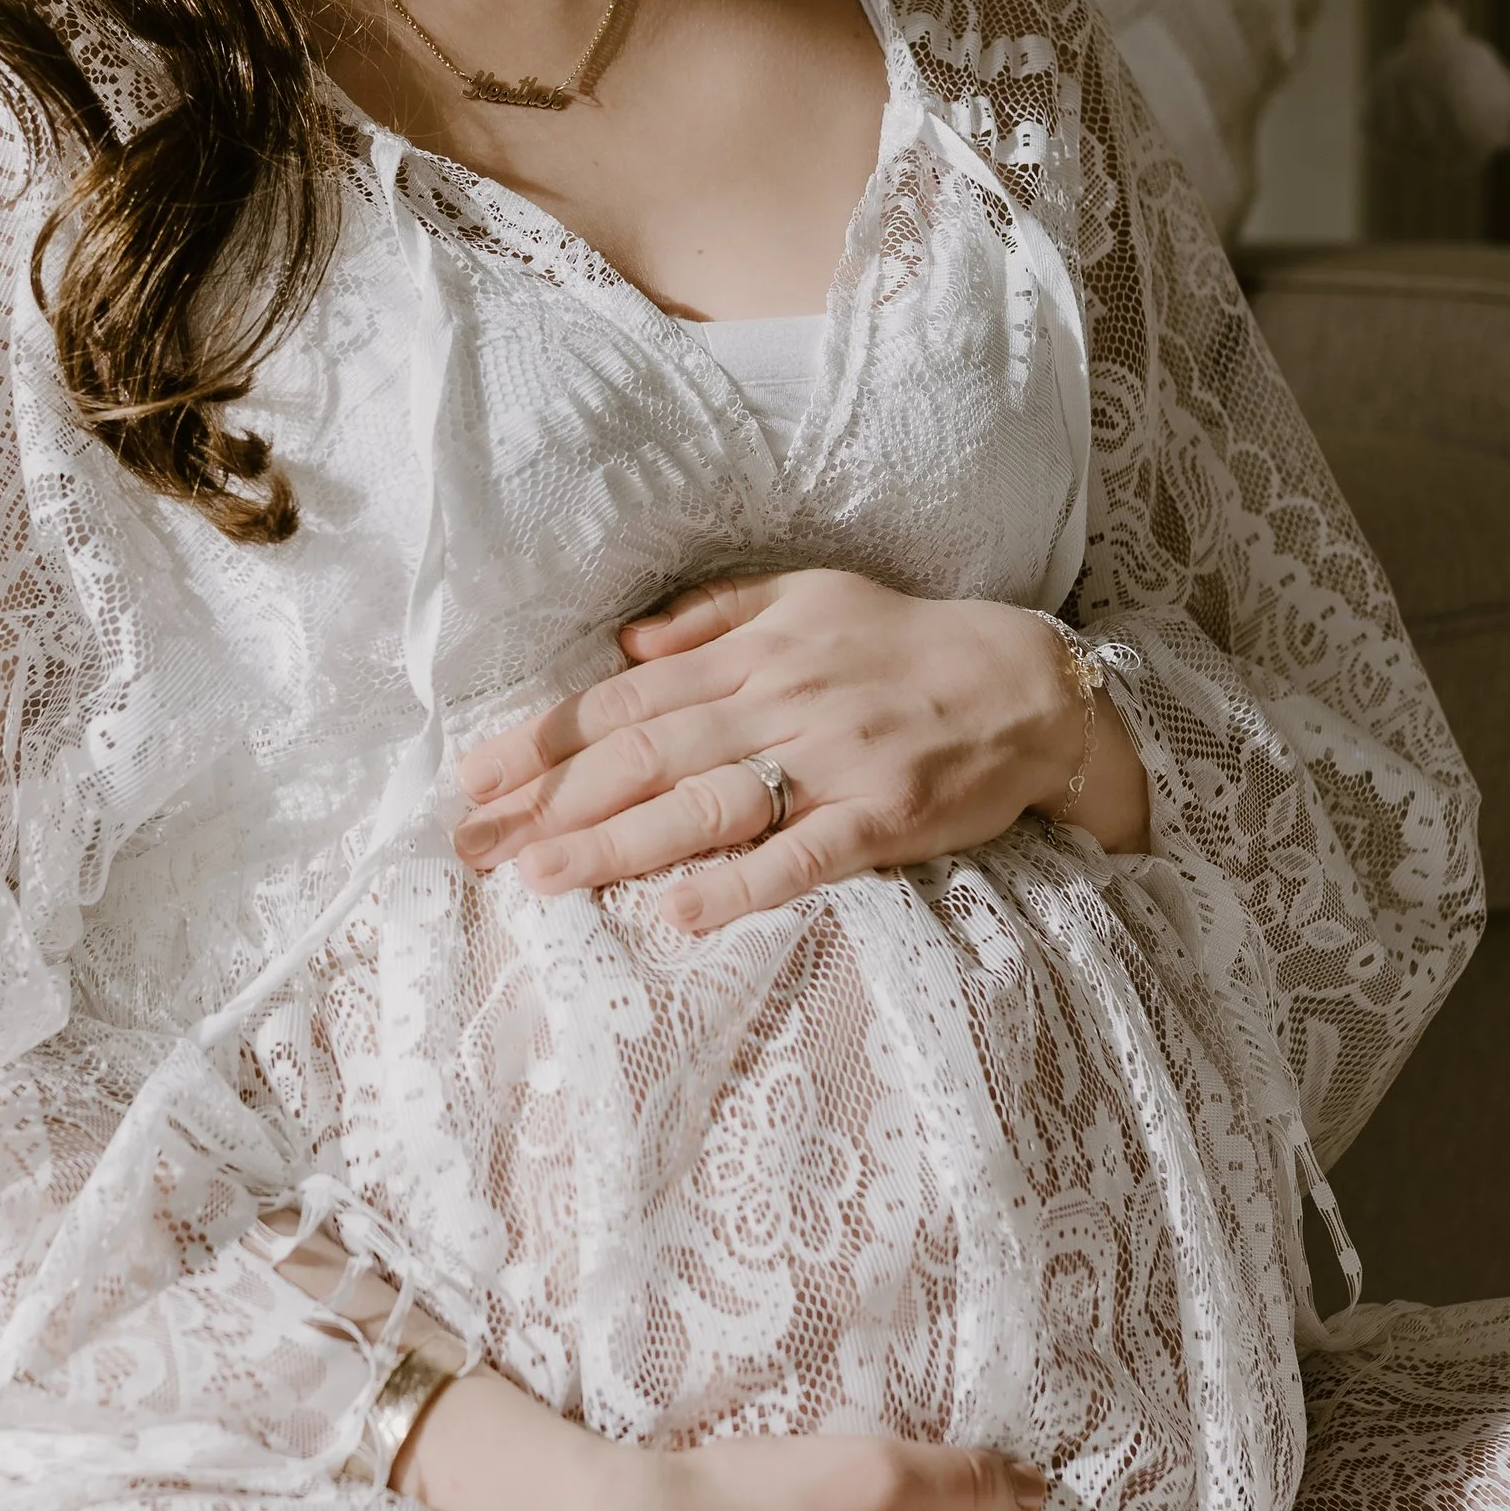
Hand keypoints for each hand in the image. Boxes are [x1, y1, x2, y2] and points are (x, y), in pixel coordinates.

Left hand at [452, 568, 1148, 931]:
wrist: (1035, 683)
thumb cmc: (907, 641)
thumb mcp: (810, 597)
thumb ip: (714, 617)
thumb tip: (624, 641)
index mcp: (753, 653)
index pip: (625, 698)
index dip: (545, 740)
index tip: (474, 778)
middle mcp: (781, 701)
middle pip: (645, 754)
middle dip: (550, 800)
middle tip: (474, 845)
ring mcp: (832, 761)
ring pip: (705, 805)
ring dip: (616, 843)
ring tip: (541, 877)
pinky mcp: (883, 817)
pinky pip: (801, 855)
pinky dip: (737, 885)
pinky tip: (675, 913)